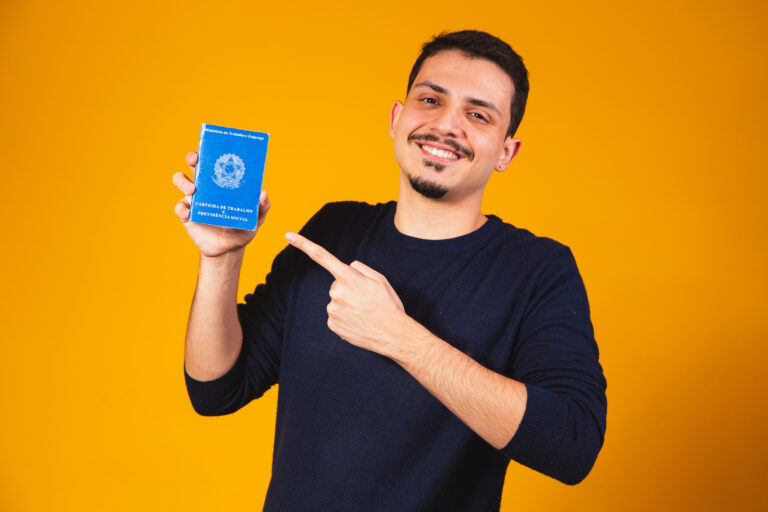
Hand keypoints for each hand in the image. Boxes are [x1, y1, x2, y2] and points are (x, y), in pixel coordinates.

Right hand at [173, 152, 269, 257]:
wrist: (229, 249)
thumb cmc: (242, 228)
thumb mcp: (256, 218)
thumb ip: (262, 207)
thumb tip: (263, 193)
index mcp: (222, 181)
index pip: (216, 161)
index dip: (212, 150)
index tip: (213, 146)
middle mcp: (206, 185)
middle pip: (194, 164)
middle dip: (192, 157)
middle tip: (195, 161)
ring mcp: (194, 199)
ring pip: (180, 180)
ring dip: (183, 182)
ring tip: (192, 190)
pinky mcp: (187, 214)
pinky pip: (179, 207)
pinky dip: (182, 209)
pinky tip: (189, 214)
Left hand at [285, 232, 409, 356]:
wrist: (393, 335)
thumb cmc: (388, 305)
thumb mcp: (379, 279)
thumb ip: (359, 269)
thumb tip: (346, 268)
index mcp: (349, 277)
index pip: (322, 256)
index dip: (303, 245)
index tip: (287, 236)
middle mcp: (336, 292)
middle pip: (337, 284)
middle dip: (348, 289)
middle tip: (366, 300)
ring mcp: (332, 310)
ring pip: (336, 300)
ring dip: (348, 304)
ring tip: (364, 312)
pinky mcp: (332, 324)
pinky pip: (336, 315)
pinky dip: (345, 317)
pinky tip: (358, 321)